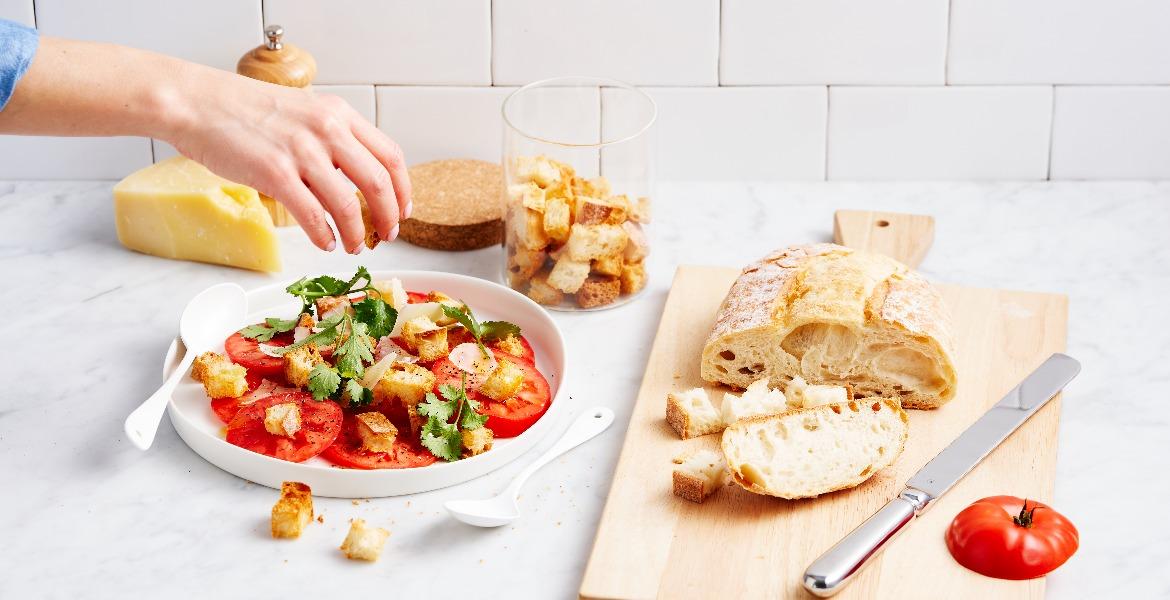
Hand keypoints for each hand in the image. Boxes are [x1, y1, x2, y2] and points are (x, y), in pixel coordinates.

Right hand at [163, 69, 411, 252]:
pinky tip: (326, 243)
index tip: (403, 210)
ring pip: (348, 205)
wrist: (198, 102)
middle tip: (386, 235)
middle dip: (388, 217)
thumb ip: (332, 137)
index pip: (390, 155)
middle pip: (378, 183)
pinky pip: (313, 215)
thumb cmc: (246, 110)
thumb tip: (357, 175)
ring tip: (354, 246)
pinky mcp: (275, 173)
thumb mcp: (304, 110)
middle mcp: (327, 129)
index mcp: (339, 114)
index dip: (403, 189)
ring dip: (356, 233)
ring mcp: (302, 151)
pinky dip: (325, 236)